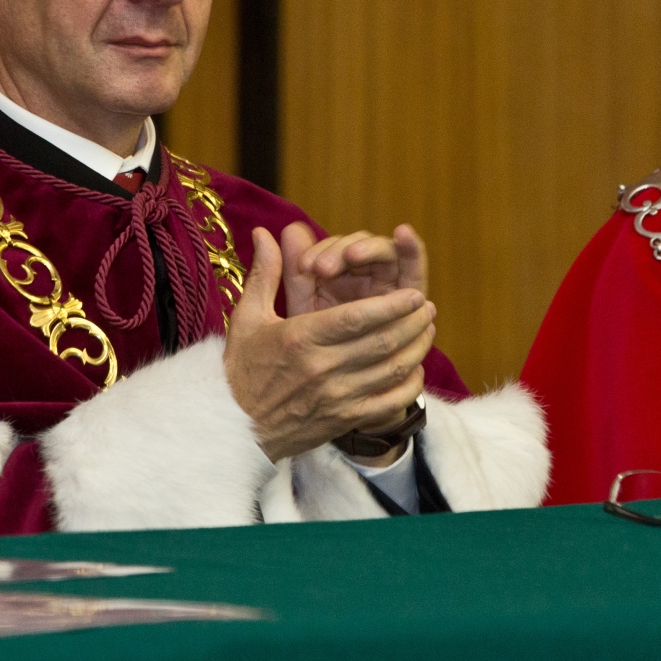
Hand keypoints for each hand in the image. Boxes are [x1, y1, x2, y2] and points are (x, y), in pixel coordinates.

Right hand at [224, 228, 435, 461]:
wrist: (234, 428)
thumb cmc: (241, 369)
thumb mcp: (246, 318)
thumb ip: (265, 274)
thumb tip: (266, 232)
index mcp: (299, 338)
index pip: (358, 317)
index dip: (392, 305)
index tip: (412, 292)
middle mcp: (321, 368)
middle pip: (382, 341)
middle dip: (412, 322)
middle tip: (425, 308)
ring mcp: (335, 398)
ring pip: (391, 370)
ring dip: (416, 349)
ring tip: (426, 331)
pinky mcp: (343, 421)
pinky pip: (388, 403)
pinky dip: (408, 387)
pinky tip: (414, 370)